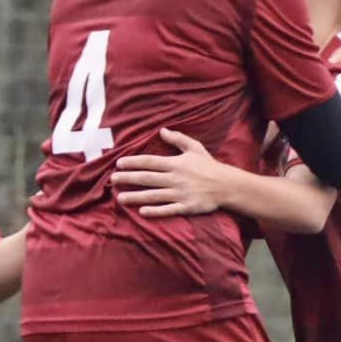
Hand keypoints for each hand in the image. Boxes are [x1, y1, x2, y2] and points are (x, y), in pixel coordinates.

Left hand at [112, 129, 230, 217]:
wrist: (227, 185)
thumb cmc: (209, 166)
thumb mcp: (195, 148)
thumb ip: (178, 139)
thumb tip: (162, 130)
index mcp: (175, 164)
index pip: (150, 162)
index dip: (133, 162)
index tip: (119, 163)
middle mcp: (175, 178)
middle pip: (147, 178)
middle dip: (128, 178)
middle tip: (113, 179)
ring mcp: (180, 193)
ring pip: (154, 195)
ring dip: (136, 196)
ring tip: (120, 198)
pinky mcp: (186, 207)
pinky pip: (168, 209)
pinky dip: (156, 211)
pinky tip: (142, 212)